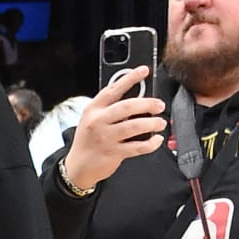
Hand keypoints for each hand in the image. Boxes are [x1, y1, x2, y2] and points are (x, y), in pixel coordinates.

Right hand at [62, 68, 168, 194]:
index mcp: (93, 109)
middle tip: (159, 105)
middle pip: (126, 107)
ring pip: (134, 126)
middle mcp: (98, 122)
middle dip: (147, 104)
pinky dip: (150, 144)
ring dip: (151, 123)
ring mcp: (106, 138)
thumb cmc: (88, 141)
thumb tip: (137, 98)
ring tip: (160, 123)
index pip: (113, 89)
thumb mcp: (91, 119)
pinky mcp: (113, 153)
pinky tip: (156, 140)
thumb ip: (109, 108)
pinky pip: (137, 147)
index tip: (144, 71)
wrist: (78, 167)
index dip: (130, 78)